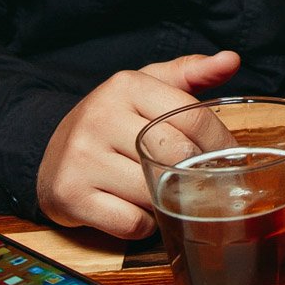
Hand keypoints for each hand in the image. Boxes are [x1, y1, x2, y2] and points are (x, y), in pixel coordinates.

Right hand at [36, 50, 240, 237]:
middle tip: (205, 182)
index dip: (220, 143)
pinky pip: (130, 222)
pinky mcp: (70, 195)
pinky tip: (137, 209)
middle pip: (176, 155)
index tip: (232, 158)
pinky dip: (144, 224)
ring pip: (154, 192)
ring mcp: (82, 157)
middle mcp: (100, 117)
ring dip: (168, 201)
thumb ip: (191, 72)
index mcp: (126, 85)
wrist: (52, 152)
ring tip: (163, 192)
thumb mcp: (148, 86)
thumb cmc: (114, 120)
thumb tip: (231, 60)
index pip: (192, 117)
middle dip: (196, 174)